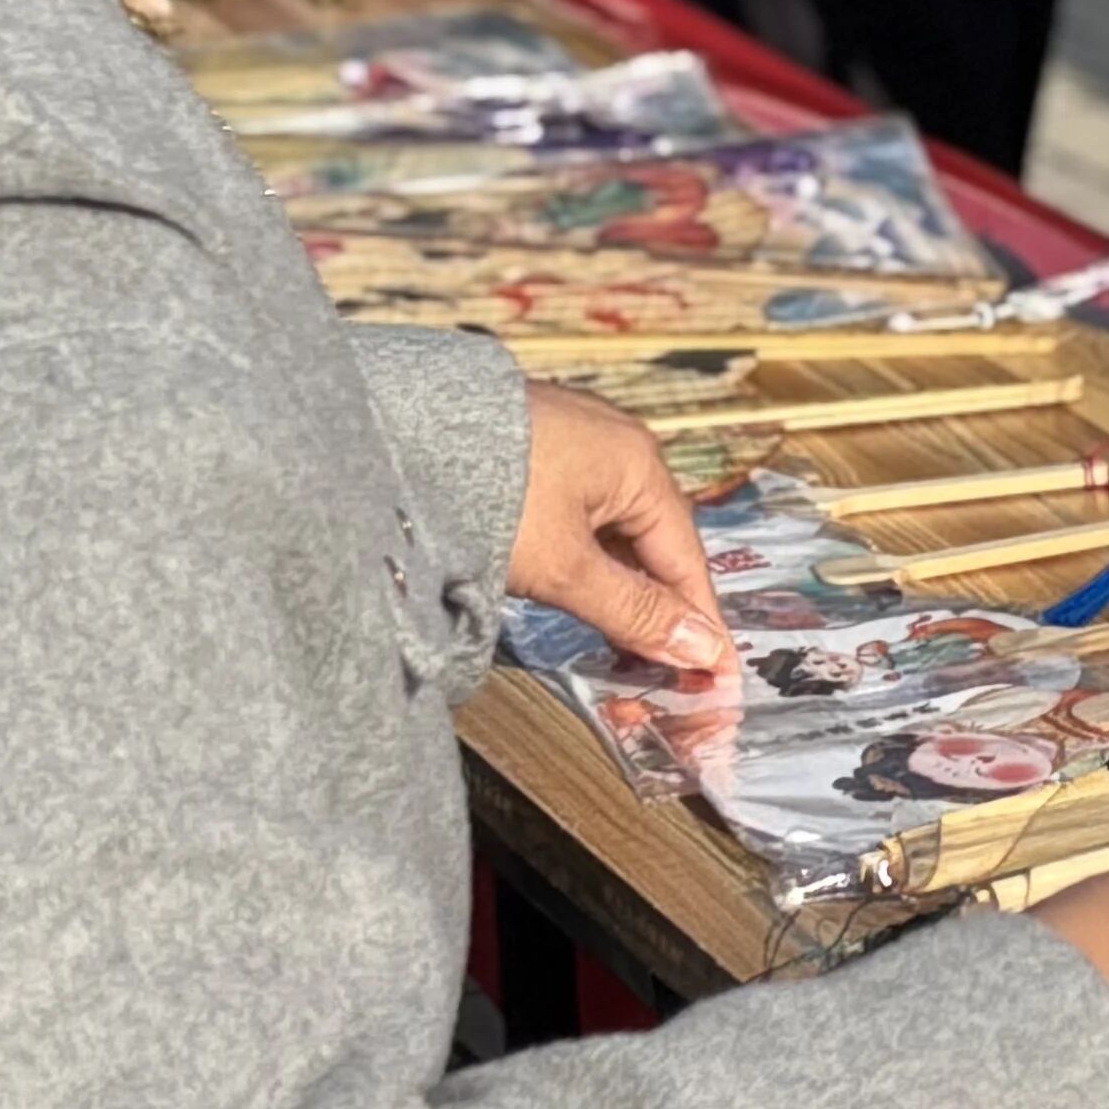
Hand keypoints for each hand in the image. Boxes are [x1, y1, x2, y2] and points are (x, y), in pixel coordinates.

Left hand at [508, 376, 734, 679]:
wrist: (391, 432)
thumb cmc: (488, 496)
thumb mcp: (563, 567)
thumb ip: (633, 612)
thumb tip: (702, 651)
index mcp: (638, 462)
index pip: (686, 556)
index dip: (701, 620)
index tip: (717, 675)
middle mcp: (616, 441)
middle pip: (654, 539)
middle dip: (661, 606)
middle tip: (664, 670)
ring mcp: (573, 438)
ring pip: (614, 527)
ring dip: (622, 583)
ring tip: (621, 640)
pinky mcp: (534, 445)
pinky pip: (580, 511)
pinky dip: (588, 556)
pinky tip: (576, 588)